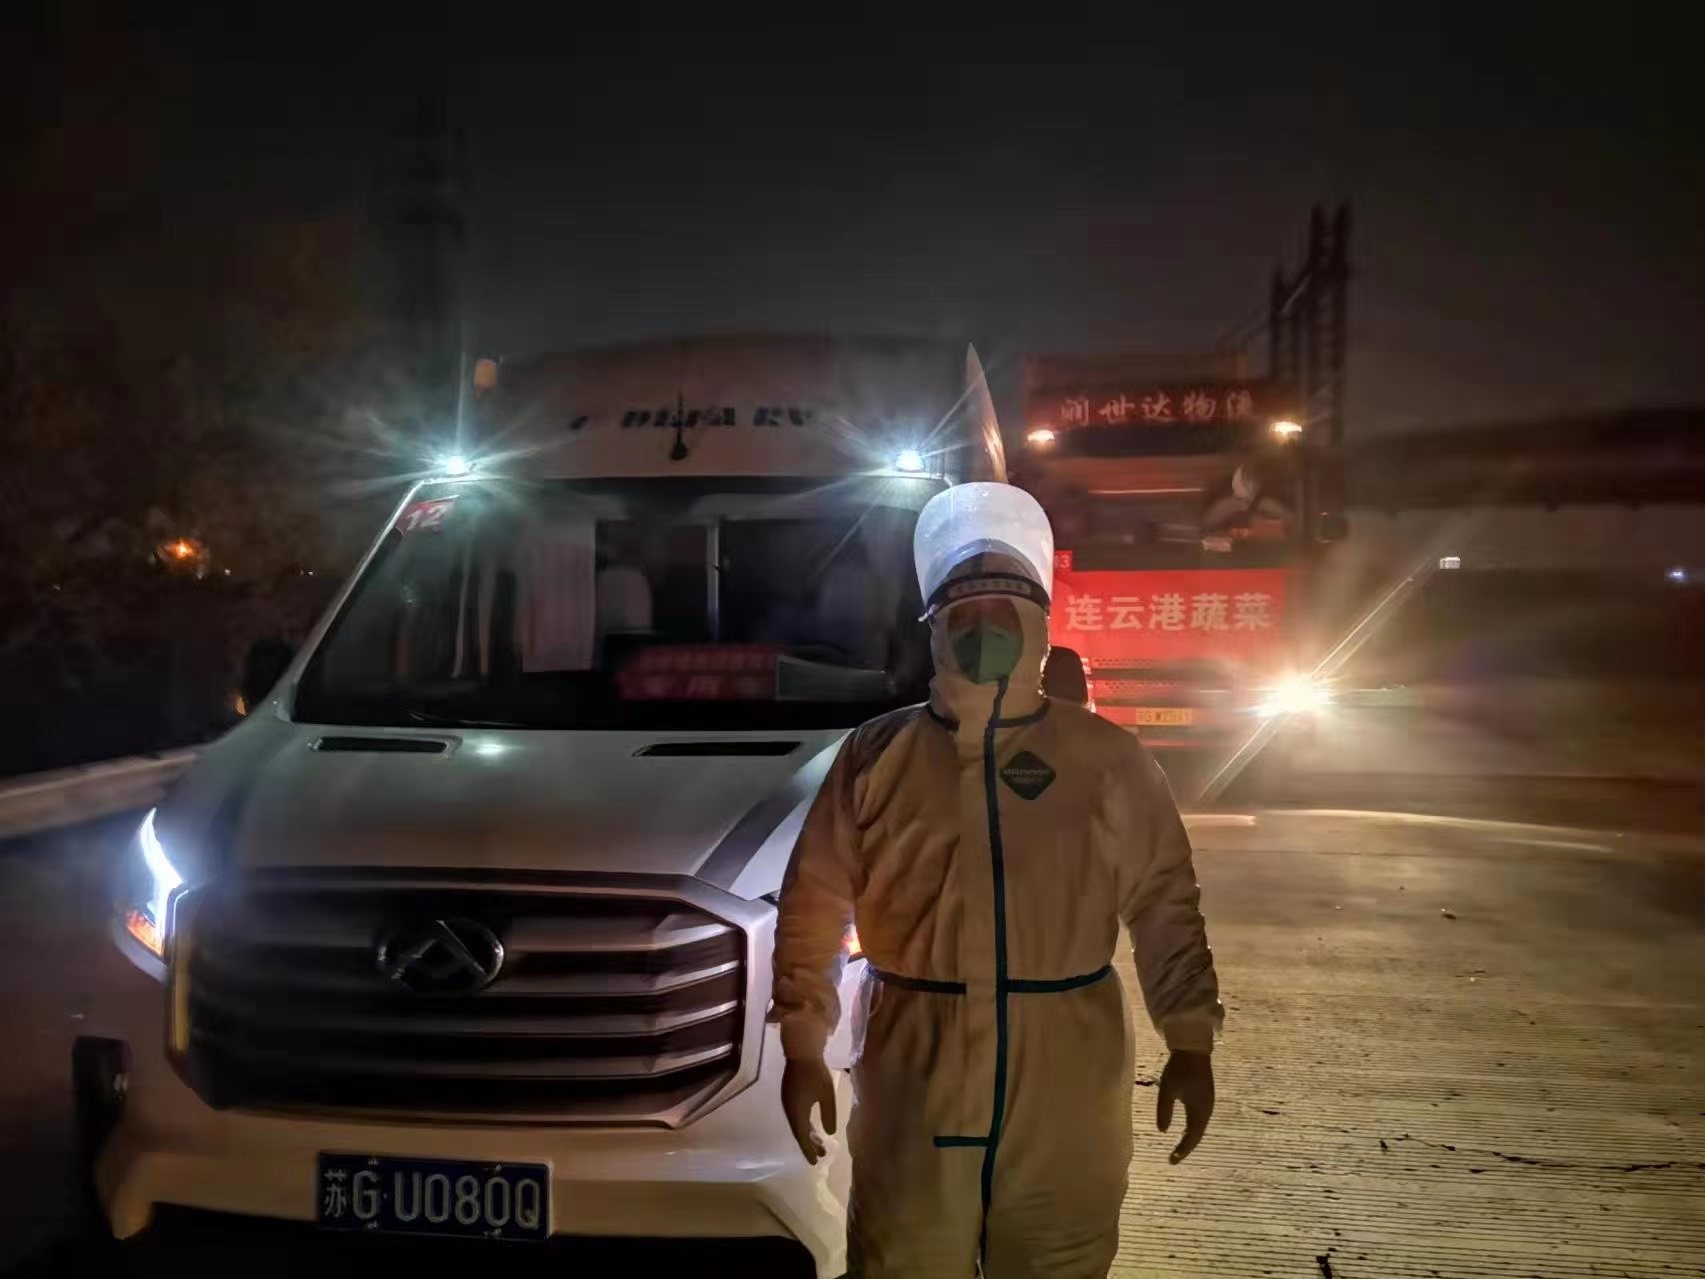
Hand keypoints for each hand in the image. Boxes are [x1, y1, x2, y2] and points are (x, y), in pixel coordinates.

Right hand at [781, 1056, 837, 1163]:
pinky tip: (812, 1126)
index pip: (802, 1137)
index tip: (816, 1162)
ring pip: (798, 1124)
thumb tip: (828, 1133)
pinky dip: (805, 1125)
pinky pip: (797, 1116)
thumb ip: (828, 1115)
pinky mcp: (790, 1095)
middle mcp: (790, 1110)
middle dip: (810, 1144)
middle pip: (800, 1132)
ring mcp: (788, 1102)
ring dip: (809, 1135)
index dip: (809, 1150)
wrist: (801, 1051)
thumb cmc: (816, 1072)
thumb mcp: (827, 1094)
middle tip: (822, 1155)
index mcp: (797, 1112)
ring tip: (820, 1144)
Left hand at [1156, 1049, 1213, 1163]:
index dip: (1183, 1150)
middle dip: (1186, 1148)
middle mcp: (1206, 1110)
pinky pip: (1200, 1120)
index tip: (1172, 1160)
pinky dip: (1192, 1129)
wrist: (1193, 1049)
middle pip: (1197, 1135)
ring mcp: (1208, 1104)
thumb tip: (1163, 1131)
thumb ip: (1165, 1110)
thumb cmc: (1178, 1068)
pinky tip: (1184, 1132)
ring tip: (1178, 1150)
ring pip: (1199, 1128)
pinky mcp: (1205, 1098)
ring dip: (1189, 1139)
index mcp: (1199, 1110)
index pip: (1192, 1137)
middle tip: (1173, 1160)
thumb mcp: (1167, 1089)